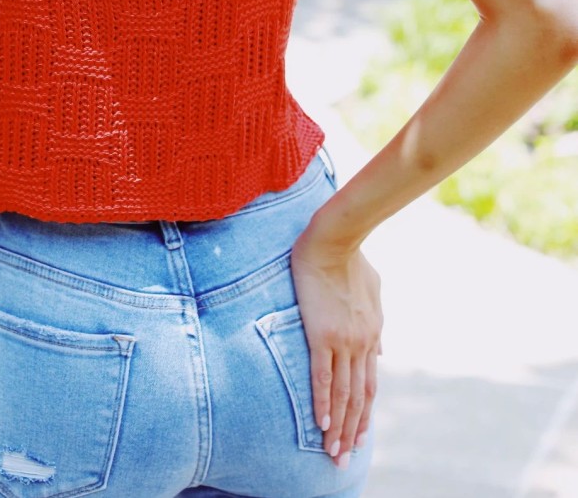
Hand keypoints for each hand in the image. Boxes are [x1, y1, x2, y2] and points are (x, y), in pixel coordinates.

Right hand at [290, 219, 382, 469]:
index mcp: (372, 335)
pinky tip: (320, 423)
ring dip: (337, 427)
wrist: (335, 241)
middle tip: (343, 459)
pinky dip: (322, 402)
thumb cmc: (352, 260)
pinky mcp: (321, 334)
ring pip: (342, 394)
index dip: (364, 413)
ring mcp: (343, 341)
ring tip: (332, 453)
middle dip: (352, 431)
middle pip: (358, 398)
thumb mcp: (374, 292)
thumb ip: (376, 324)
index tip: (359, 436)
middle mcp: (362, 344)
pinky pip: (322, 376)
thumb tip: (380, 350)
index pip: (369, 384)